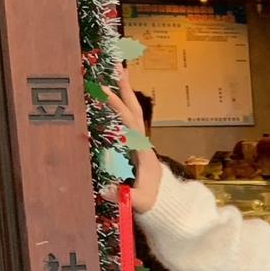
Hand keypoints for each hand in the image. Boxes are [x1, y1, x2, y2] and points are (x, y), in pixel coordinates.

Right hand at [101, 63, 161, 214]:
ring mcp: (140, 142)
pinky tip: (114, 95)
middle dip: (126, 90)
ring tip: (118, 72)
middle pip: (134, 111)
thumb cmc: (151, 201)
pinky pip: (128, 121)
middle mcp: (142, 142)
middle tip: (117, 67)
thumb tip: (107, 191)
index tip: (104, 90)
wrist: (164, 203)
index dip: (117, 107)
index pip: (129, 123)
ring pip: (133, 113)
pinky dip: (122, 105)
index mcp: (142, 151)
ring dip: (125, 93)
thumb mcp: (139, 201)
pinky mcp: (136, 145)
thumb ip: (125, 197)